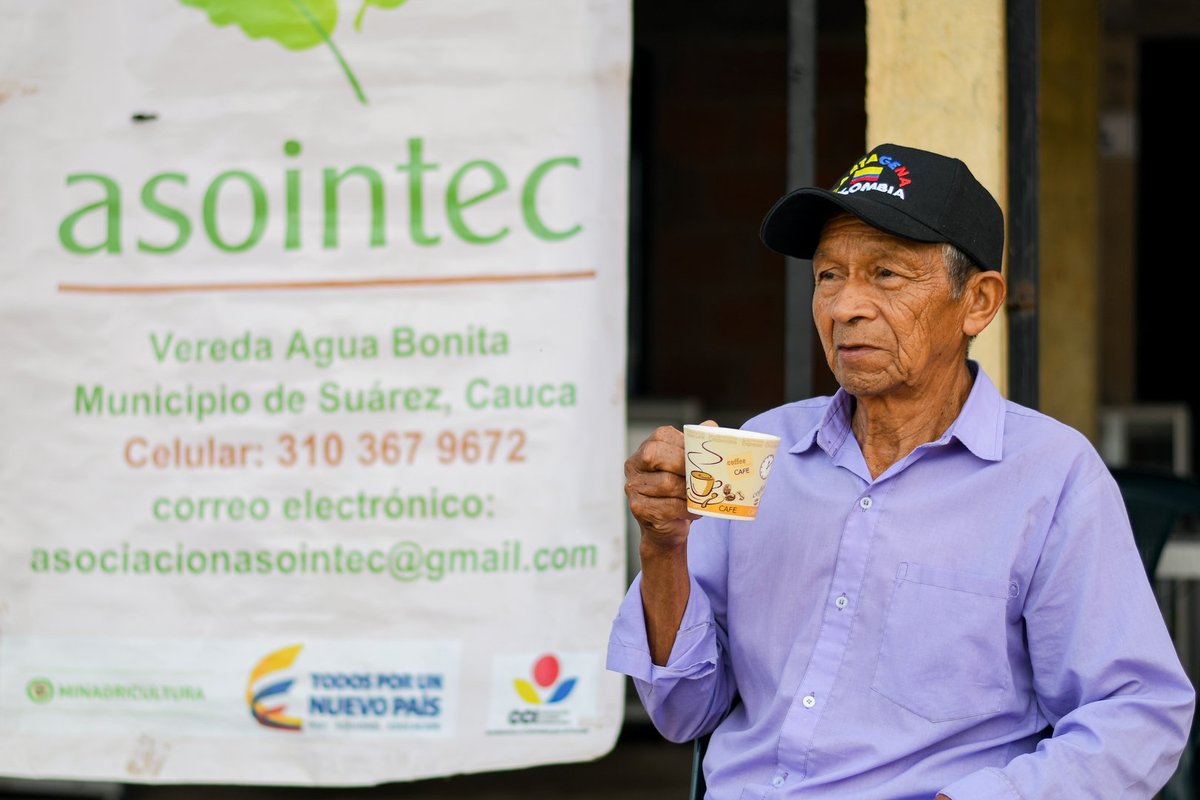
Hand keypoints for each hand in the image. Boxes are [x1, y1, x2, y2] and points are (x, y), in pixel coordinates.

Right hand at [624, 421, 715, 551]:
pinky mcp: (638, 507)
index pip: (664, 437)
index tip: (703, 458)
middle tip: (705, 478)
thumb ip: (697, 444)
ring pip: (666, 483)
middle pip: (657, 456)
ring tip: (702, 497)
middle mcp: (634, 464)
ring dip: (689, 491)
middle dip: (685, 467)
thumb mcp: (688, 463)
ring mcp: (633, 486)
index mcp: (648, 446)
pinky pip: (666, 506)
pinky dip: (685, 509)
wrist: (667, 524)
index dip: (685, 447)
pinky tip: (693, 511)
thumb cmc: (679, 489)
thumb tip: (710, 427)